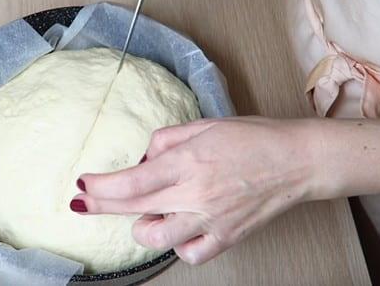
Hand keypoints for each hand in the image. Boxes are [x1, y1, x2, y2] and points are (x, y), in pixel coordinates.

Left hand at [72, 117, 326, 264]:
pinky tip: (179, 229)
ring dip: (142, 227)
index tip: (82, 184)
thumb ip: (166, 140)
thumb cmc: (254, 137)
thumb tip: (143, 160)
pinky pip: (190, 254)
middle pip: (133, 208)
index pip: (130, 181)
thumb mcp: (204, 125)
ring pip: (157, 238)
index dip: (100, 186)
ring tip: (146, 213)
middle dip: (101, 205)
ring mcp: (211, 220)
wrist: (297, 161)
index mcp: (188, 162)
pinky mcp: (226, 237)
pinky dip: (179, 245)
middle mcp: (195, 194)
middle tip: (84, 202)